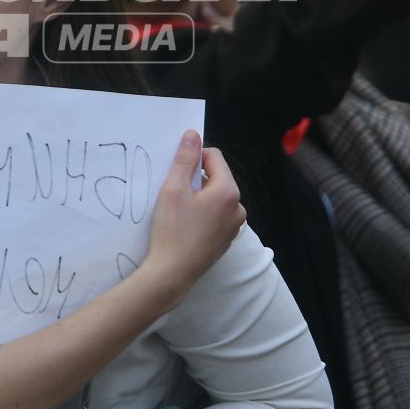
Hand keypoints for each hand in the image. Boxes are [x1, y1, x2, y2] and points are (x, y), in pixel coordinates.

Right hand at [140, 131, 243, 300]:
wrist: (172, 273)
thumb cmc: (171, 230)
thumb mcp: (173, 189)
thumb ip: (184, 159)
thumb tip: (193, 134)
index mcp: (228, 191)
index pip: (214, 157)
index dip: (193, 159)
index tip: (176, 172)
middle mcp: (238, 207)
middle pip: (217, 177)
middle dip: (196, 179)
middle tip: (175, 193)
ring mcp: (234, 226)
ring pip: (216, 197)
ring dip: (199, 196)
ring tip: (179, 211)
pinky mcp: (226, 239)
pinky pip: (216, 215)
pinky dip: (202, 213)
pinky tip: (185, 225)